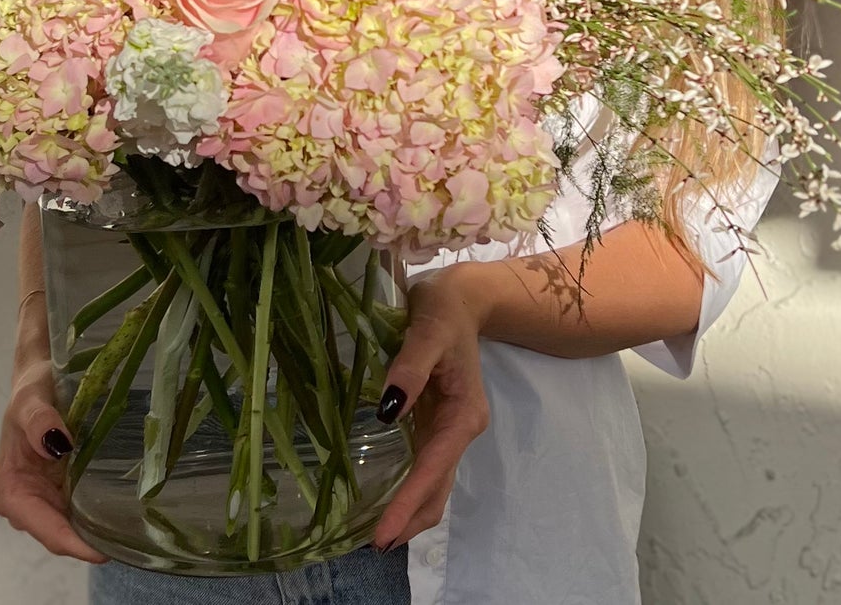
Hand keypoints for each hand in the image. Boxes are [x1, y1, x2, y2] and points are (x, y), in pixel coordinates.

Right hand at [0, 312, 109, 563]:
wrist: (39, 381)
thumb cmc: (31, 390)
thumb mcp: (30, 399)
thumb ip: (38, 420)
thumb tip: (56, 443)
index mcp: (8, 491)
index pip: (45, 529)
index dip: (74, 543)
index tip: (104, 552)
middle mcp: (22, 504)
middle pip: (59, 535)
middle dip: (89, 543)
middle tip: (130, 542)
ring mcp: (41, 501)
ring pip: (71, 528)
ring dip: (96, 531)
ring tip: (132, 530)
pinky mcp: (58, 494)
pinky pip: (78, 513)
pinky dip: (97, 515)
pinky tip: (123, 512)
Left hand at [371, 266, 489, 550]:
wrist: (461, 297)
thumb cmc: (444, 308)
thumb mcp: (428, 329)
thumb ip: (410, 367)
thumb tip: (388, 410)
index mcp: (464, 413)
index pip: (435, 467)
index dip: (409, 501)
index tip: (385, 532)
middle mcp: (461, 428)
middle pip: (439, 486)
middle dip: (411, 518)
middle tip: (376, 543)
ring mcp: (449, 427)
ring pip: (434, 481)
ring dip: (411, 510)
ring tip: (380, 534)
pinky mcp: (436, 421)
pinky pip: (426, 465)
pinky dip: (410, 489)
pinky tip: (389, 500)